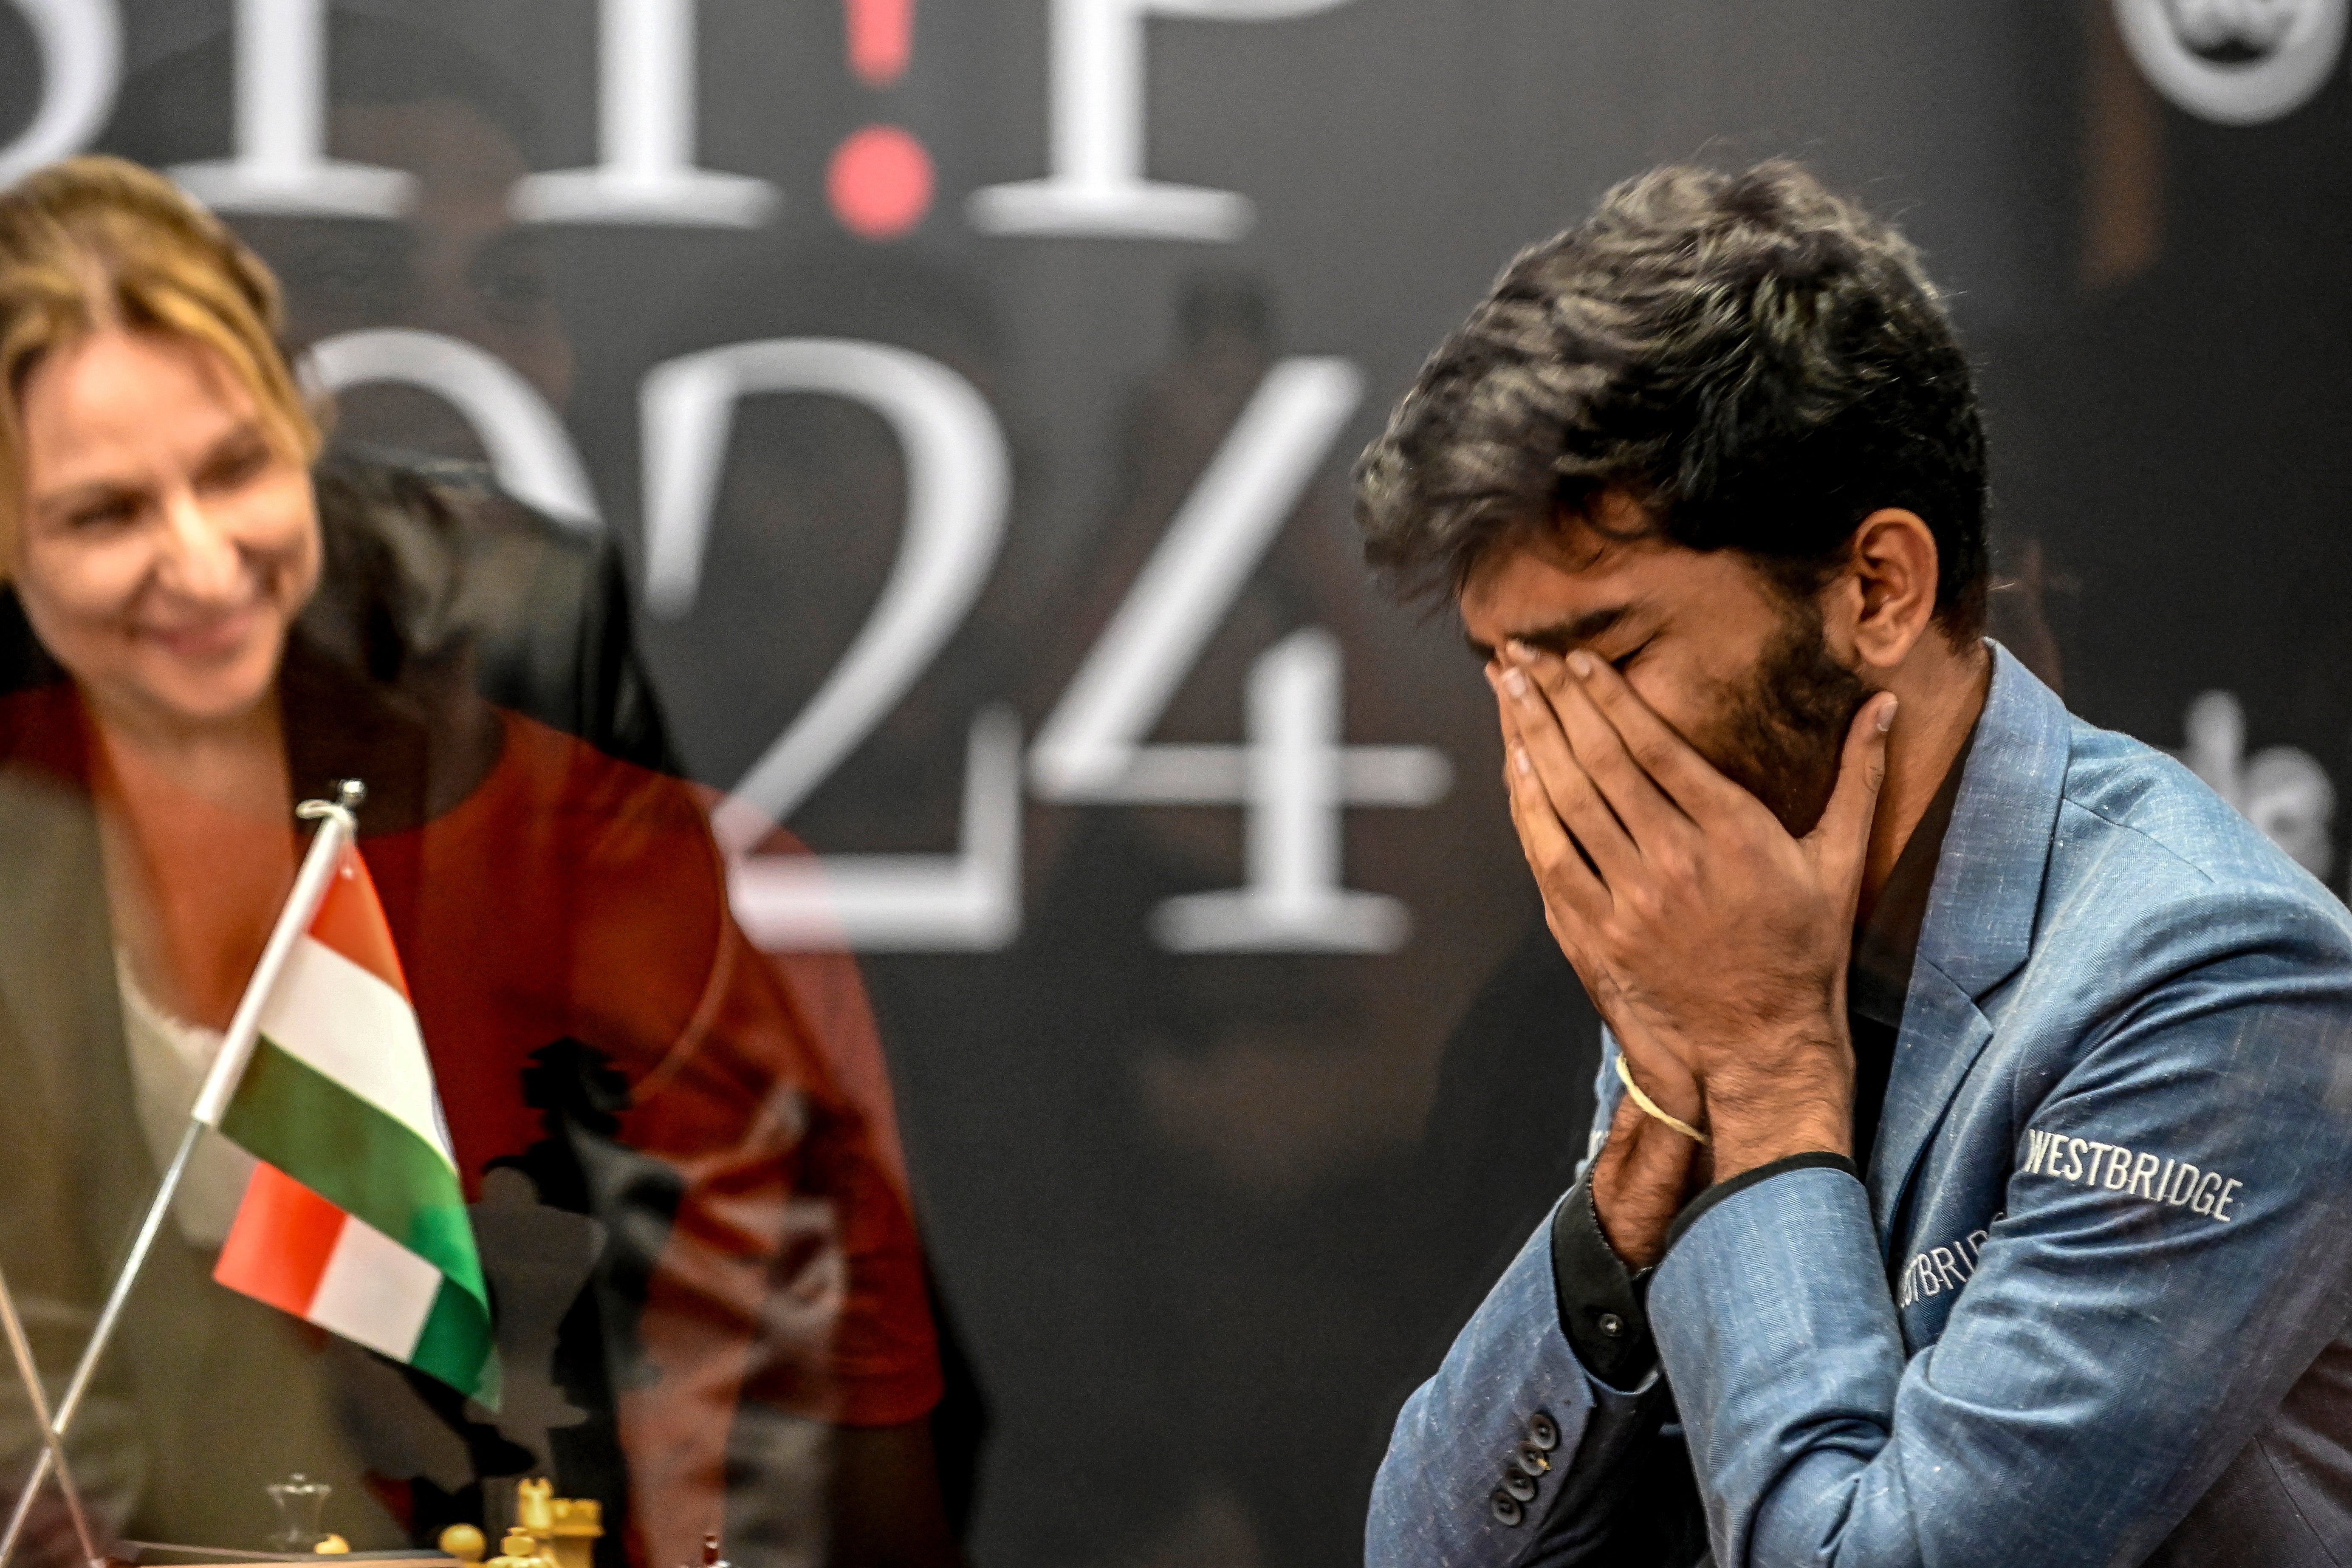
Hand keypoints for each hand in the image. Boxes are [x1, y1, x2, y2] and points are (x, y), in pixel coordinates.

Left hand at [1490, 645, 1894, 1182]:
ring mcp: (1632, 899)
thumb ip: (1859, 778)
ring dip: (1532, 737)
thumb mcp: (1840, 860)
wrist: (1762, 1041)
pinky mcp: (1598, 932)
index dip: (1613, 696)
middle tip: (1522, 653)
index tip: (1579, 658)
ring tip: (1505, 687)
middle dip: (1556, 699)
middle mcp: (1677, 860)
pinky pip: (1551, 856)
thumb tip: (1887, 707)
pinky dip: (1528, 805)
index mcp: (1733, 833)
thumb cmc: (1806, 948)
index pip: (1658, 746)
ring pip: (1569, 800)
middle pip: (1602, 762)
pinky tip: (1514, 763)